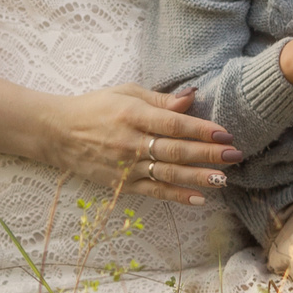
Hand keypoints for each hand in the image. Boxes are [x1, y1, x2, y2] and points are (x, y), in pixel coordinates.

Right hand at [34, 85, 239, 206]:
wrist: (58, 133)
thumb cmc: (96, 107)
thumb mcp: (126, 93)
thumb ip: (160, 99)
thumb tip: (192, 98)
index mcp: (133, 114)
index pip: (173, 124)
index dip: (201, 130)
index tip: (224, 133)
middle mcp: (131, 142)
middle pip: (175, 151)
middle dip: (208, 155)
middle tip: (234, 156)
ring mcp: (127, 166)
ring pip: (168, 174)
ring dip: (198, 177)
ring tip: (224, 179)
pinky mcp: (122, 183)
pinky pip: (154, 191)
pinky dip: (176, 195)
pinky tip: (199, 198)